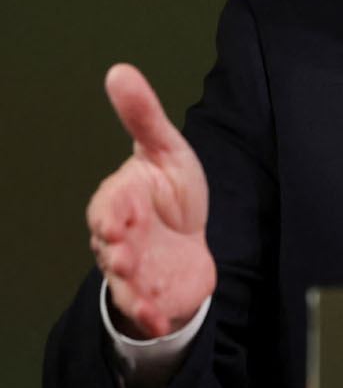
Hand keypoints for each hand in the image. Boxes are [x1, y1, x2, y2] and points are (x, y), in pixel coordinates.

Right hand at [87, 64, 215, 337]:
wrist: (188, 242)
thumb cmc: (171, 192)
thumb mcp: (166, 150)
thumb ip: (143, 116)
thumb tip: (119, 70)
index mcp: (121, 201)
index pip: (109, 206)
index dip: (112, 212)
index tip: (116, 218)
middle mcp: (120, 238)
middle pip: (111, 246)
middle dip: (117, 249)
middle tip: (124, 252)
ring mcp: (134, 269)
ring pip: (123, 280)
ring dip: (129, 286)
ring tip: (140, 291)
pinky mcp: (152, 293)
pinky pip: (144, 307)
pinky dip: (148, 312)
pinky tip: (158, 317)